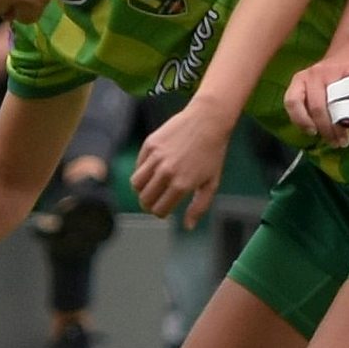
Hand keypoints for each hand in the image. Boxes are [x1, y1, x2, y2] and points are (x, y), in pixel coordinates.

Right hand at [131, 102, 230, 227]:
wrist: (208, 121)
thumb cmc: (212, 153)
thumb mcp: (211, 183)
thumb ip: (199, 206)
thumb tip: (187, 227)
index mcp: (181, 185)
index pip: (159, 210)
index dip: (160, 213)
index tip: (164, 210)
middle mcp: (166, 172)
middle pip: (144, 199)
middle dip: (148, 204)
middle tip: (155, 201)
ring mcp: (156, 158)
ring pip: (136, 184)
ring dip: (141, 190)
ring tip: (151, 187)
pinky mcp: (150, 144)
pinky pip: (138, 165)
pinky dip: (142, 171)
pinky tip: (154, 169)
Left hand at [285, 54, 348, 150]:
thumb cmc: (331, 78)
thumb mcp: (316, 90)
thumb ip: (312, 108)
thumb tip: (318, 136)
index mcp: (299, 80)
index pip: (292, 102)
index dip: (301, 120)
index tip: (312, 132)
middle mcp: (312, 75)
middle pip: (316, 107)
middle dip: (325, 129)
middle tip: (334, 142)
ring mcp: (332, 73)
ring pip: (333, 105)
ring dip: (338, 127)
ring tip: (343, 139)